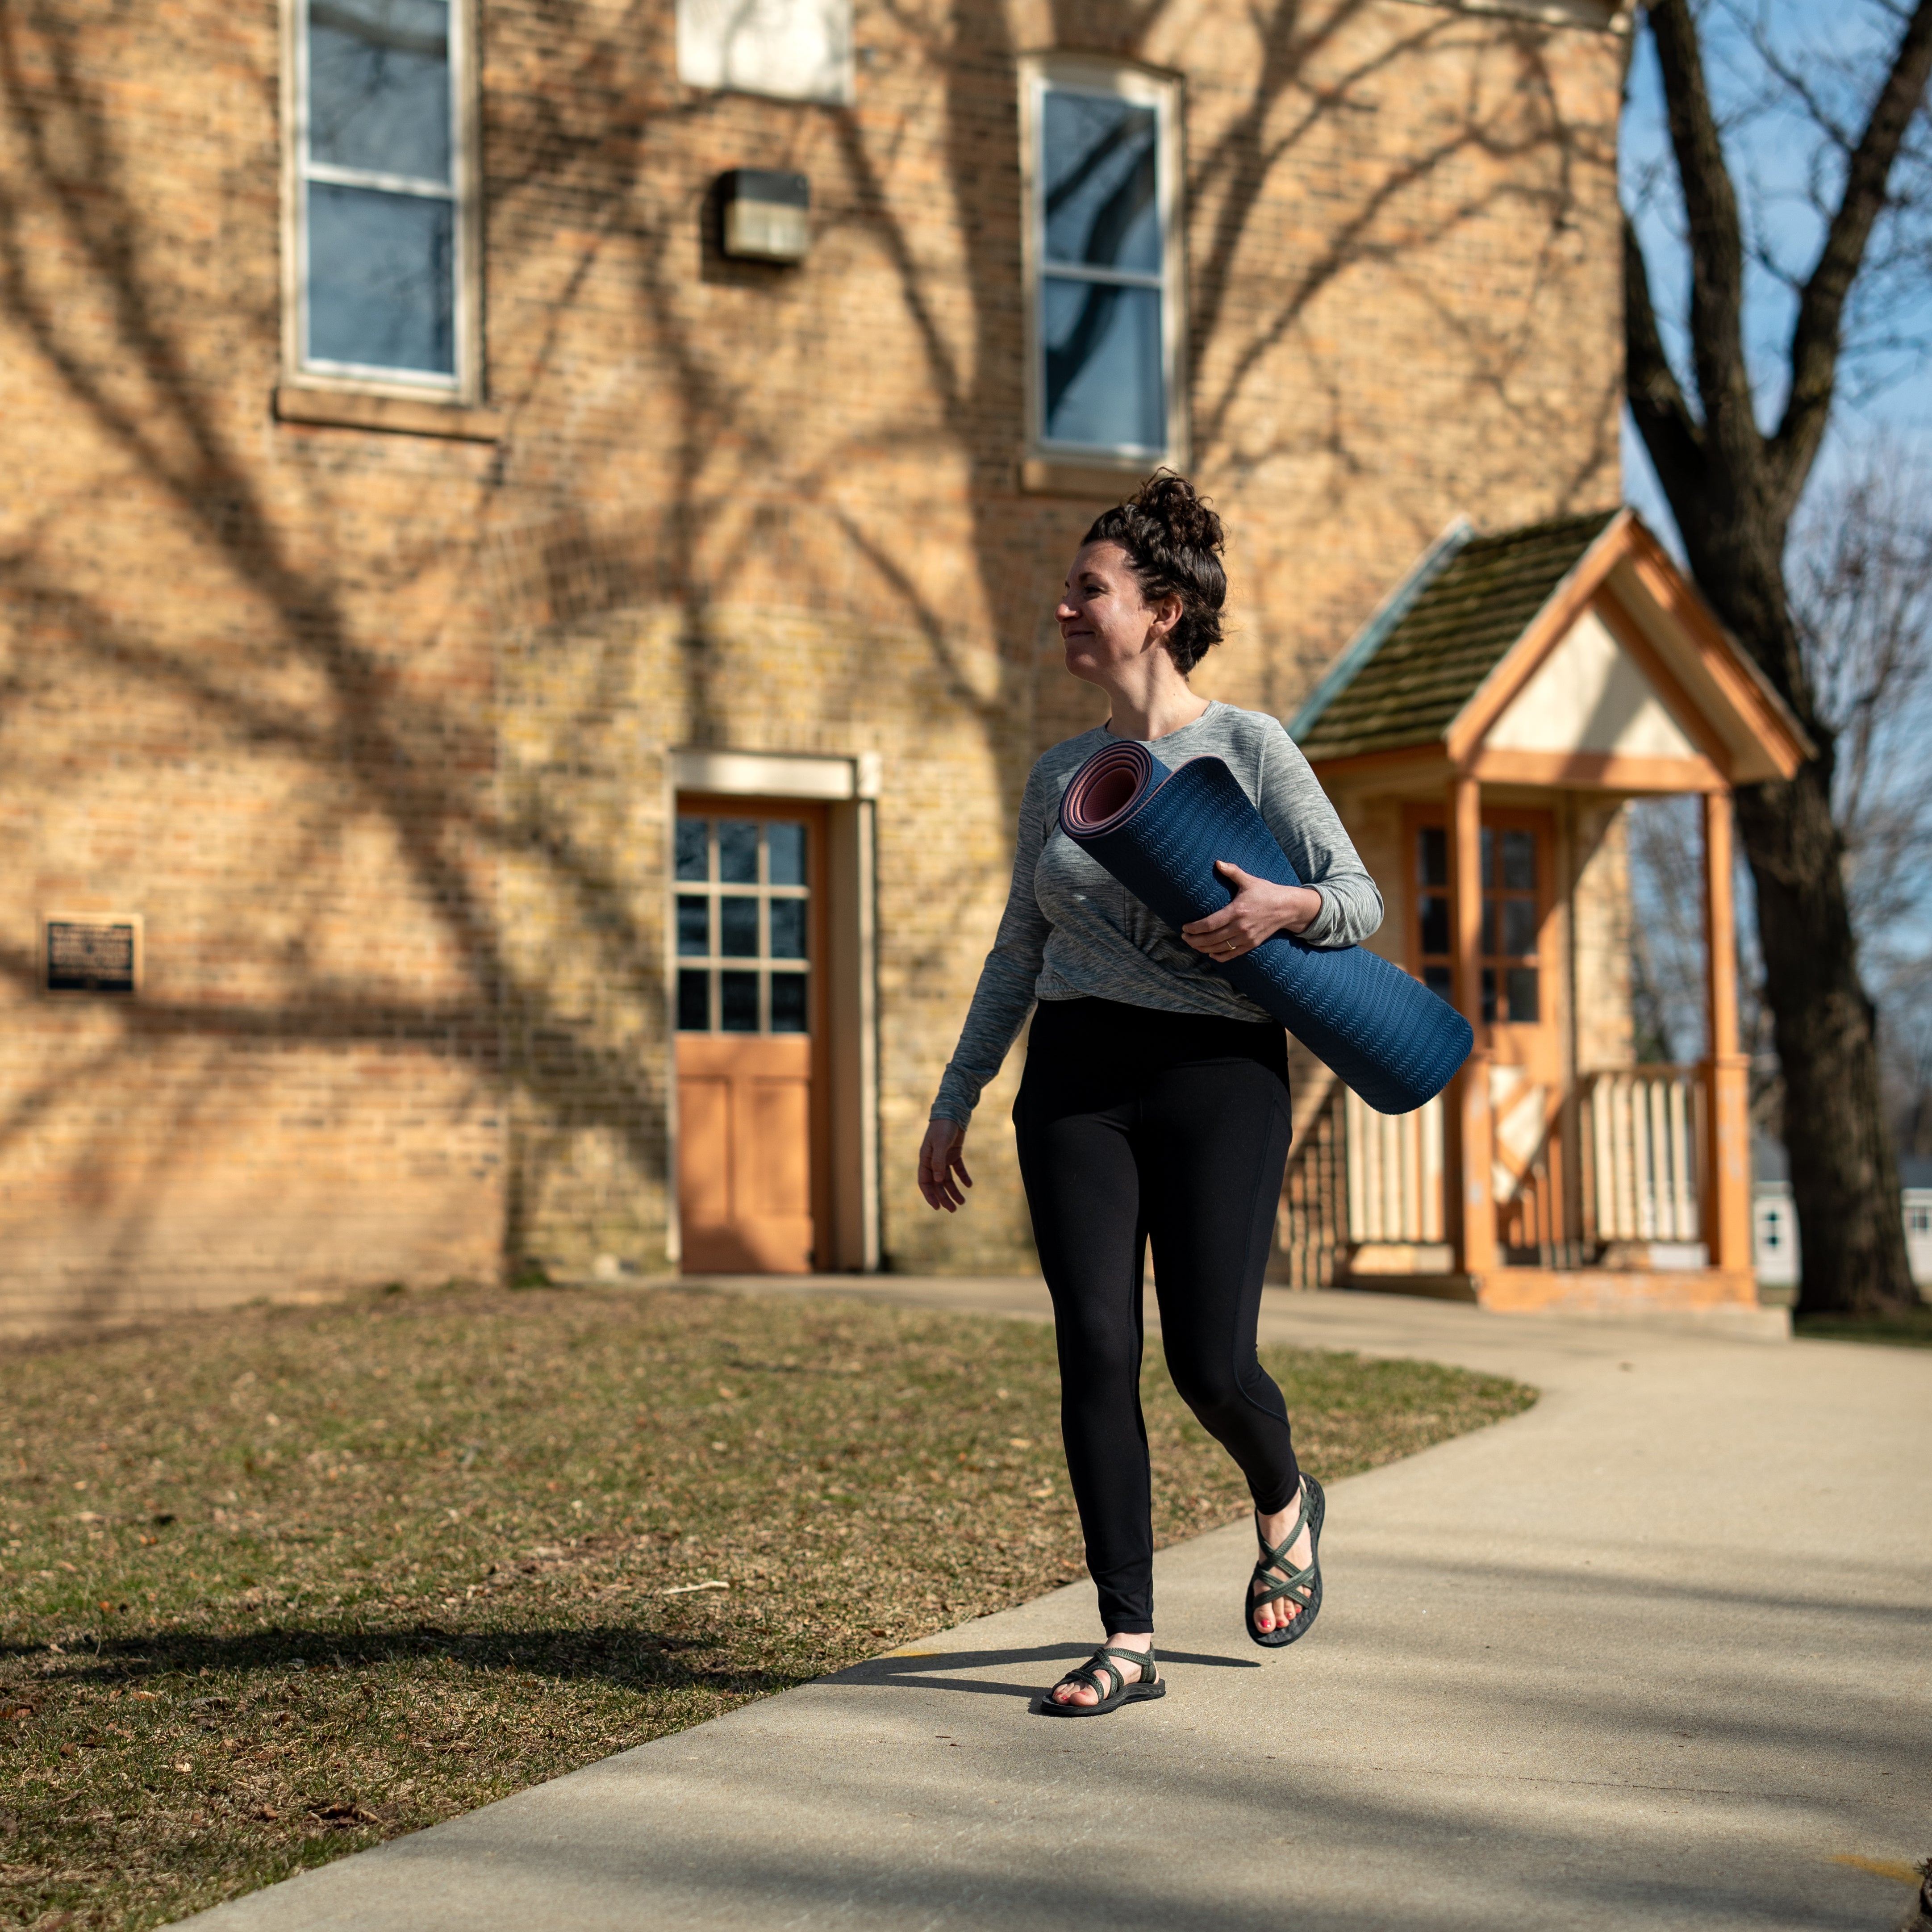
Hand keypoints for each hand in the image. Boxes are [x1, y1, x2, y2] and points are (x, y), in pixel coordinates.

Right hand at [918, 1119, 972, 1211]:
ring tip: (962, 1202)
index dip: (929, 1195)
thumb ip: (938, 1161)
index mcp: (925, 1159)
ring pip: (947, 1179)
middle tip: (953, 1210)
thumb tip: (938, 1181)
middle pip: (937, 1184)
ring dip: (954, 1191)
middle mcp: (933, 1160)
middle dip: (944, 1197)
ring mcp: (943, 1157)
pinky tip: (969, 1185)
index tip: (937, 1207)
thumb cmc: (943, 1126)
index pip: (924, 1182)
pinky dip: (963, 1177)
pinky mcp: (953, 1153)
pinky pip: (958, 1169)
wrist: (953, 1111)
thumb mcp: (940, 1143)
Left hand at [1181, 862, 1322, 961]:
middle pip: (1211, 939)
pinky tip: (1210, 953)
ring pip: (1219, 948)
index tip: (1184, 927)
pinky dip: (1219, 956)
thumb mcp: (1249, 880)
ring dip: (1203, 948)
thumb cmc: (1266, 892)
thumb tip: (1217, 862)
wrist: (1287, 908)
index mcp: (1237, 911)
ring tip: (1193, 944)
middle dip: (1194, 940)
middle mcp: (1241, 927)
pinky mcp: (1252, 944)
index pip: (1210, 924)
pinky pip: (1232, 954)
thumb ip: (1232, 872)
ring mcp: (1247, 938)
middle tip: (1184, 937)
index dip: (1194, 928)